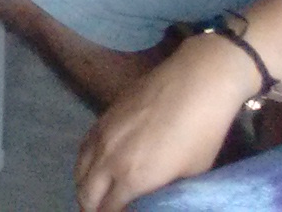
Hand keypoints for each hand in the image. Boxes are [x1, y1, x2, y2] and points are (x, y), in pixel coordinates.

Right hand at [76, 33, 263, 210]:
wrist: (194, 83)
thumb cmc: (201, 134)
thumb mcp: (192, 174)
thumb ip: (166, 193)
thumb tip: (155, 200)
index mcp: (132, 179)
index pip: (109, 211)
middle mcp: (108, 161)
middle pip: (86, 196)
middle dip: (93, 210)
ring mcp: (100, 138)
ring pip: (79, 174)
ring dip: (86, 191)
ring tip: (97, 199)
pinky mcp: (100, 120)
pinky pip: (82, 152)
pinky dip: (84, 168)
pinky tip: (96, 170)